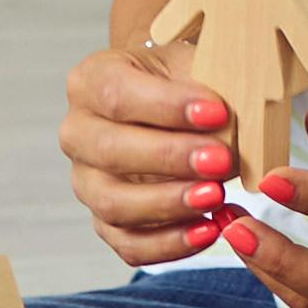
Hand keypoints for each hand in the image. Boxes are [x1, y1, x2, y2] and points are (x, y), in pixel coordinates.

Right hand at [61, 43, 239, 263]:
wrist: (176, 109)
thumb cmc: (184, 83)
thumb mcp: (195, 64)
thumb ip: (209, 84)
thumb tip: (229, 121)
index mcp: (91, 81)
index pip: (117, 95)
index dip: (167, 107)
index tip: (217, 112)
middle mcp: (78, 133)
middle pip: (109, 151)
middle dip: (169, 158)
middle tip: (220, 159)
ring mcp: (87, 182)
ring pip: (113, 204)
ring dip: (168, 204)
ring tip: (216, 196)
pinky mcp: (106, 221)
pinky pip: (129, 243)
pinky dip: (170, 243)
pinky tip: (208, 230)